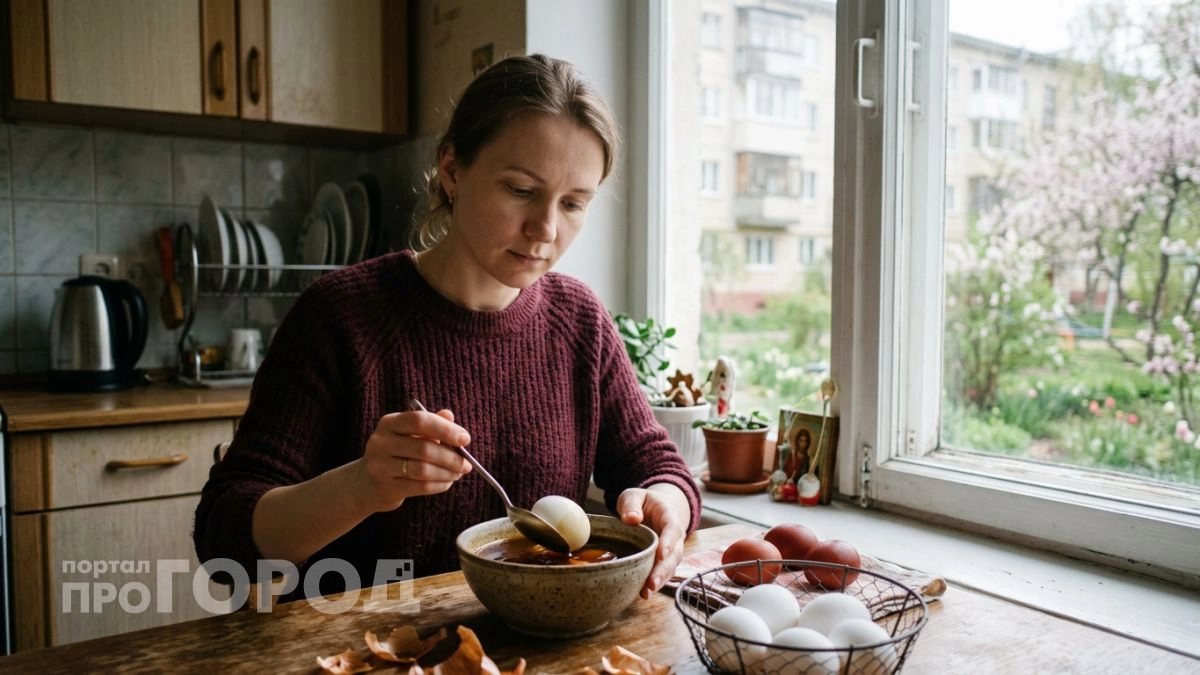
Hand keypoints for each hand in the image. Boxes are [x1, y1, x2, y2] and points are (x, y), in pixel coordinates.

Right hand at [355, 407, 472, 512]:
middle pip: (424, 448)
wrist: (367, 483)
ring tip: (458, 473)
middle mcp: (381, 442)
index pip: (419, 420)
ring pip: (423, 469)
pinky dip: (439, 485)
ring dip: (447, 473)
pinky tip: (446, 483)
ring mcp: (381, 466)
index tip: (465, 439)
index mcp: (389, 423)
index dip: (445, 429)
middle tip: (466, 464)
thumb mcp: (410, 435)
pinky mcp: (386, 487)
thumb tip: (449, 415)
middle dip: (451, 457)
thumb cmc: (396, 454)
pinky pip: (420, 487)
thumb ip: (430, 424)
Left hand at [617, 484, 690, 598]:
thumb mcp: (634, 495)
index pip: (672, 529)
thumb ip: (632, 504)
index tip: (661, 553)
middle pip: (673, 555)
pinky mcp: (663, 561)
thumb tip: (631, 519)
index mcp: (669, 517)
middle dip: (663, 570)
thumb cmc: (643, 503)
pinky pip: (663, 574)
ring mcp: (671, 551)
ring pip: (670, 568)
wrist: (654, 509)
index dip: (668, 542)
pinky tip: (644, 594)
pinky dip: (655, 584)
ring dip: (660, 580)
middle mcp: (674, 537)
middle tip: (651, 582)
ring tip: (646, 592)